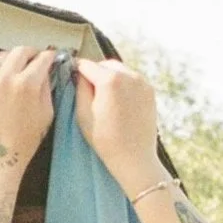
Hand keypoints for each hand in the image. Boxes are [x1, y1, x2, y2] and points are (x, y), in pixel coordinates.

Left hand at [0, 45, 57, 169]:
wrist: (0, 155)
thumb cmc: (26, 139)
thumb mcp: (47, 111)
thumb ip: (46, 86)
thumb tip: (46, 70)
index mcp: (27, 83)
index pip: (42, 58)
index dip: (50, 56)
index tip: (52, 57)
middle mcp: (6, 77)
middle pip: (21, 50)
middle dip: (32, 52)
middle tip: (37, 59)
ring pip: (3, 55)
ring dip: (14, 57)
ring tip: (21, 66)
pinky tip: (5, 75)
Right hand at [75, 57, 160, 187]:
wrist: (134, 157)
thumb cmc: (105, 139)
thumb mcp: (83, 114)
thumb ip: (79, 88)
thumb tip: (79, 74)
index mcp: (110, 80)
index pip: (87, 65)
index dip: (76, 70)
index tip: (72, 77)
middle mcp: (129, 75)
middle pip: (105, 65)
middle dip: (95, 73)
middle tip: (88, 92)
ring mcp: (142, 82)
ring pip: (120, 70)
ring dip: (110, 78)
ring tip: (105, 99)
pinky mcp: (150, 91)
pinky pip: (132, 80)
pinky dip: (123, 85)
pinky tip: (118, 103)